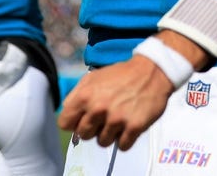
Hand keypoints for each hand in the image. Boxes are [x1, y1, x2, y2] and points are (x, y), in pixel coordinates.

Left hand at [58, 54, 175, 150]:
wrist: (151, 71)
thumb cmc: (121, 74)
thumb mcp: (93, 77)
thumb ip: (76, 95)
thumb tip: (67, 111)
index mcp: (85, 96)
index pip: (65, 123)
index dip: (73, 122)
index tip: (82, 119)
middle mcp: (98, 109)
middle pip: (83, 135)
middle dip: (92, 129)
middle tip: (103, 118)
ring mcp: (117, 119)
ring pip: (102, 142)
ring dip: (109, 134)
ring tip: (117, 120)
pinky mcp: (134, 127)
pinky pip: (122, 146)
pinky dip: (124, 139)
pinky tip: (127, 126)